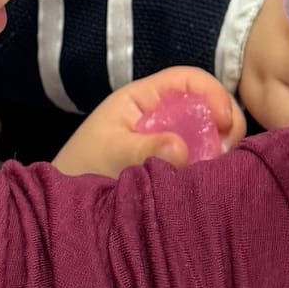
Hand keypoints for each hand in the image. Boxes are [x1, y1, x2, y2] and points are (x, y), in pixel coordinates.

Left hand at [53, 67, 245, 177]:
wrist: (62, 206)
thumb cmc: (78, 170)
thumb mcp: (109, 155)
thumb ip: (143, 150)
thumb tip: (181, 149)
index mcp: (142, 99)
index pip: (188, 80)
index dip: (213, 94)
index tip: (224, 123)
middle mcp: (161, 115)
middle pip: (207, 106)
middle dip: (225, 125)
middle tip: (226, 154)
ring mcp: (170, 141)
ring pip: (209, 135)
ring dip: (220, 149)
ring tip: (215, 172)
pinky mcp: (174, 167)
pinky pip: (202, 160)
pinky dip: (210, 168)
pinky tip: (207, 184)